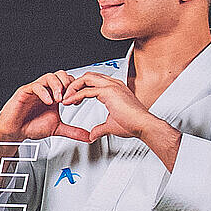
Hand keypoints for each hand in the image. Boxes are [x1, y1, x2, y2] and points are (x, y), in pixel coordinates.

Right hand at [0, 71, 82, 141]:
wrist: (15, 132)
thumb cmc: (31, 126)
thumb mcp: (57, 128)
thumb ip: (73, 131)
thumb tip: (88, 136)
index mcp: (54, 95)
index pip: (68, 82)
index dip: (76, 89)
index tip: (78, 101)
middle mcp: (45, 90)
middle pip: (61, 74)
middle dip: (69, 85)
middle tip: (70, 98)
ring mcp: (35, 89)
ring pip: (49, 77)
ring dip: (58, 86)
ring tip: (60, 100)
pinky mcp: (24, 92)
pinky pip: (35, 86)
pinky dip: (44, 93)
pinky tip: (48, 102)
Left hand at [61, 72, 181, 168]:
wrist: (144, 126)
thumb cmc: (134, 125)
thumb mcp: (111, 125)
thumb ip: (100, 129)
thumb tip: (93, 134)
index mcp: (115, 89)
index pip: (93, 81)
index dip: (80, 88)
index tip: (72, 99)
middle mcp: (114, 85)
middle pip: (88, 76)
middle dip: (74, 84)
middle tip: (66, 96)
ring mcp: (112, 86)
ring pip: (86, 78)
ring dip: (73, 87)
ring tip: (65, 98)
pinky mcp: (110, 92)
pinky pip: (87, 90)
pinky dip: (75, 95)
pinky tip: (69, 102)